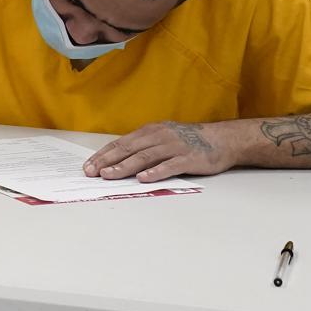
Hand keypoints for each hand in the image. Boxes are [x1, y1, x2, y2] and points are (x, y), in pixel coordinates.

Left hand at [83, 121, 235, 182]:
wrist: (222, 139)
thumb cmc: (189, 141)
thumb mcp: (163, 137)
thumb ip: (144, 146)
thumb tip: (119, 159)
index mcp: (149, 132)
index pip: (120, 143)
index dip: (103, 154)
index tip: (88, 165)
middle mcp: (158, 137)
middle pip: (128, 149)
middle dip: (107, 161)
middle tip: (91, 172)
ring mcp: (173, 147)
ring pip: (144, 157)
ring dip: (124, 167)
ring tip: (109, 175)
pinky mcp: (188, 158)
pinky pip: (169, 166)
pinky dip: (155, 172)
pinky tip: (143, 178)